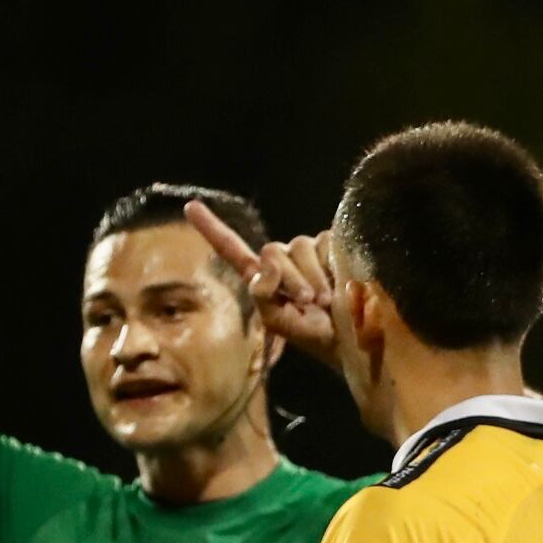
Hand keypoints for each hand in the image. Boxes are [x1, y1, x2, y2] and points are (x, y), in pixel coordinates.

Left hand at [186, 200, 338, 367]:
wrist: (352, 336)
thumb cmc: (314, 335)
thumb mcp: (278, 323)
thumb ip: (261, 295)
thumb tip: (267, 261)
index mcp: (262, 278)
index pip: (232, 249)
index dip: (211, 228)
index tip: (190, 206)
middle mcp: (282, 259)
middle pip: (271, 251)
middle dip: (290, 280)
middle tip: (308, 304)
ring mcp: (307, 250)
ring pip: (298, 246)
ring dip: (312, 277)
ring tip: (325, 300)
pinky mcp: (332, 243)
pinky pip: (325, 242)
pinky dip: (331, 265)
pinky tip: (340, 283)